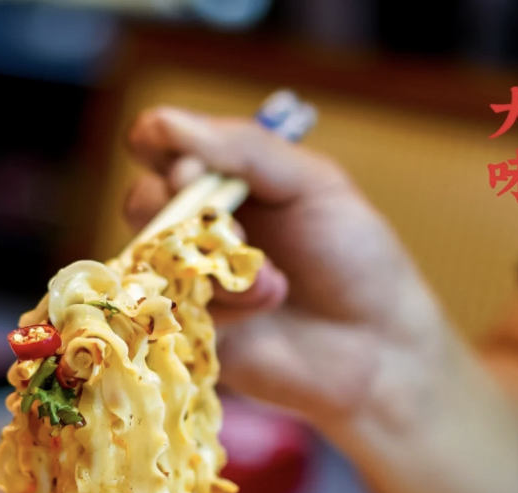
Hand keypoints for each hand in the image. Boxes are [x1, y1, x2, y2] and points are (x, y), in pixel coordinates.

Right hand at [126, 107, 447, 432]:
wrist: (374, 343)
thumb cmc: (352, 256)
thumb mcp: (312, 183)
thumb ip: (244, 149)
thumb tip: (166, 124)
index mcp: (225, 180)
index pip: (158, 147)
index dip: (159, 148)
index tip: (189, 168)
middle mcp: (199, 228)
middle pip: (143, 202)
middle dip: (183, 212)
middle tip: (238, 233)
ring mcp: (191, 282)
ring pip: (154, 259)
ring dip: (215, 265)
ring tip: (276, 284)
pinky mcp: (191, 332)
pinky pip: (172, 309)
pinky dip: (220, 305)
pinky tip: (263, 310)